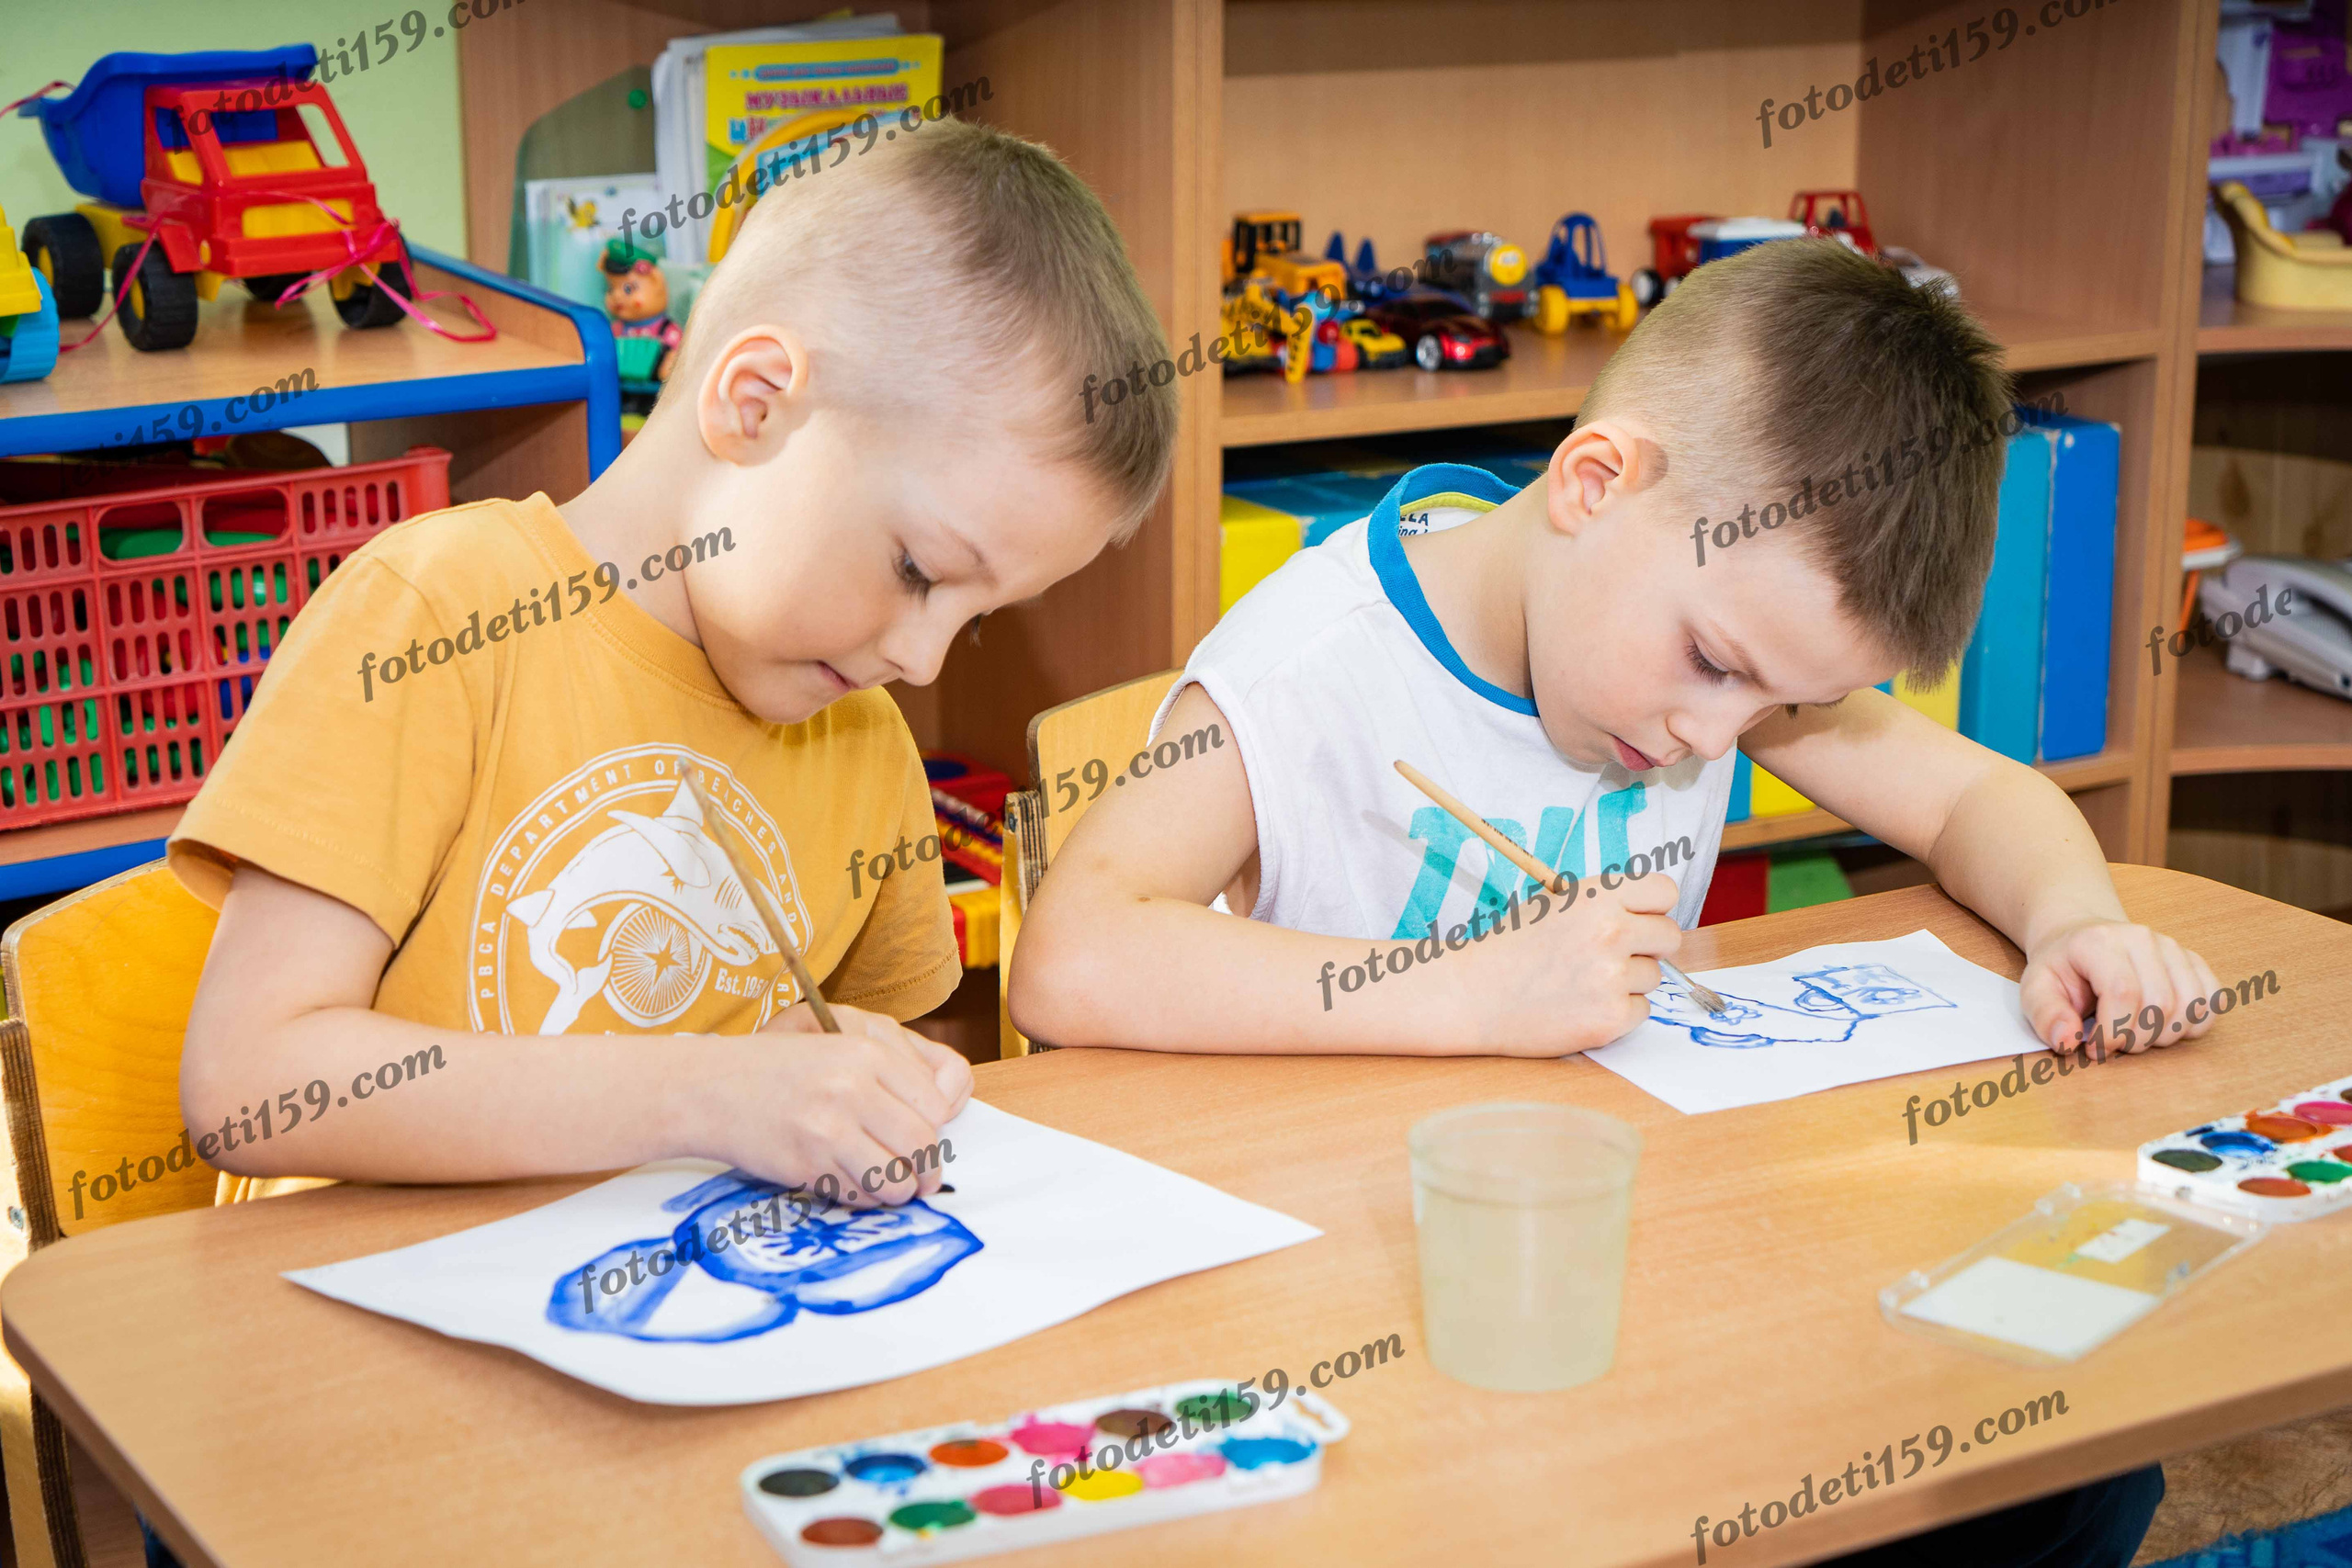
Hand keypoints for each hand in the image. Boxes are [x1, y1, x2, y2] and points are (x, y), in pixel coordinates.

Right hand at [680, 1003, 972, 1204]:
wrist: (710, 1088)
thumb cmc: (778, 1070)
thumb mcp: (838, 1051)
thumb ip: (888, 1079)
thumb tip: (938, 1123)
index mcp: (867, 1054)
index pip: (936, 1105)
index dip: (937, 1131)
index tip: (927, 1143)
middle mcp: (853, 1088)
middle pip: (923, 1145)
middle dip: (928, 1171)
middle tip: (921, 1180)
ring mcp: (829, 1128)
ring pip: (895, 1179)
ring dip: (897, 1192)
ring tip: (886, 1185)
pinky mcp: (807, 1164)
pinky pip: (858, 1195)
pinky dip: (862, 1198)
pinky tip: (848, 1182)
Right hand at [1451, 874, 1683, 1055]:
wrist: (1472, 994)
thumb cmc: (1509, 947)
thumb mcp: (1553, 903)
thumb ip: (1602, 902)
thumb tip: (1648, 913)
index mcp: (1597, 896)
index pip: (1664, 891)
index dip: (1653, 907)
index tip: (1639, 919)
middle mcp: (1611, 932)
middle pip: (1669, 936)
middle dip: (1648, 946)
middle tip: (1614, 956)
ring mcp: (1612, 977)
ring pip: (1653, 977)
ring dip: (1628, 982)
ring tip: (1584, 983)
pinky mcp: (1610, 1018)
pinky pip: (1641, 1012)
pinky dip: (1618, 1012)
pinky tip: (1582, 1006)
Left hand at [2019, 919, 2220, 1057]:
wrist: (2082, 938)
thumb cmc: (2062, 967)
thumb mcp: (2036, 988)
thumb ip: (2046, 1015)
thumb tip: (2067, 1042)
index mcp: (2100, 942)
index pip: (2123, 992)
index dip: (2113, 1032)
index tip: (2095, 1048)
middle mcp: (2142, 938)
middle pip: (2160, 1005)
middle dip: (2136, 1040)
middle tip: (2114, 1042)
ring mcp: (2173, 948)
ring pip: (2191, 1007)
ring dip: (2165, 1036)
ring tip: (2136, 1033)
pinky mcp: (2193, 961)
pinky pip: (2212, 1001)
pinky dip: (2194, 1025)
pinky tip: (2165, 1026)